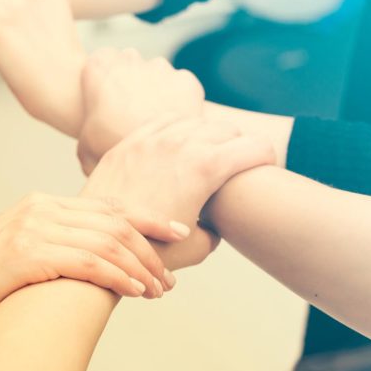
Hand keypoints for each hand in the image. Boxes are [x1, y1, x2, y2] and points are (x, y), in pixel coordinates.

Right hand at [0, 192, 191, 340]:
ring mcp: (32, 227)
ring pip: (106, 241)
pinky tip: (133, 292)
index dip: (147, 219)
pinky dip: (118, 276)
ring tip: (157, 291)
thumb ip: (58, 248)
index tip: (178, 233)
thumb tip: (101, 265)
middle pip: (113, 222)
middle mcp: (39, 208)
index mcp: (40, 204)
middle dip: (149, 250)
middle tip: (169, 279)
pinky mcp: (27, 252)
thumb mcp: (24, 256)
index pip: (106, 206)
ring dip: (140, 268)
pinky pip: (88, 261)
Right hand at [77, 48, 204, 172]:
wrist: (155, 152)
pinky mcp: (185, 79)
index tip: (107, 101)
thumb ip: (87, 130)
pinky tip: (171, 121)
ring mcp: (161, 66)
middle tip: (129, 112)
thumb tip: (87, 156)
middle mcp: (130, 58)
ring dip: (155, 90)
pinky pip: (181, 87)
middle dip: (130, 81)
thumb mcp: (86, 143)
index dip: (103, 82)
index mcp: (99, 65)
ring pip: (158, 74)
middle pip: (129, 63)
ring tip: (151, 119)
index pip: (98, 62)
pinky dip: (178, 100)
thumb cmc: (111, 145)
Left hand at [83, 115, 275, 266]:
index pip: (258, 147)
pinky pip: (165, 121)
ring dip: (211, 135)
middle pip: (229, 130)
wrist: (101, 240)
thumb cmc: (150, 249)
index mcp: (207, 168)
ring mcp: (154, 139)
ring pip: (197, 121)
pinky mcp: (131, 141)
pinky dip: (180, 129)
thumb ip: (218, 229)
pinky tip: (181, 143)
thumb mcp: (198, 247)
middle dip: (240, 146)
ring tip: (211, 154)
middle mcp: (183, 144)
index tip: (266, 172)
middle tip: (239, 165)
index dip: (269, 160)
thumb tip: (216, 221)